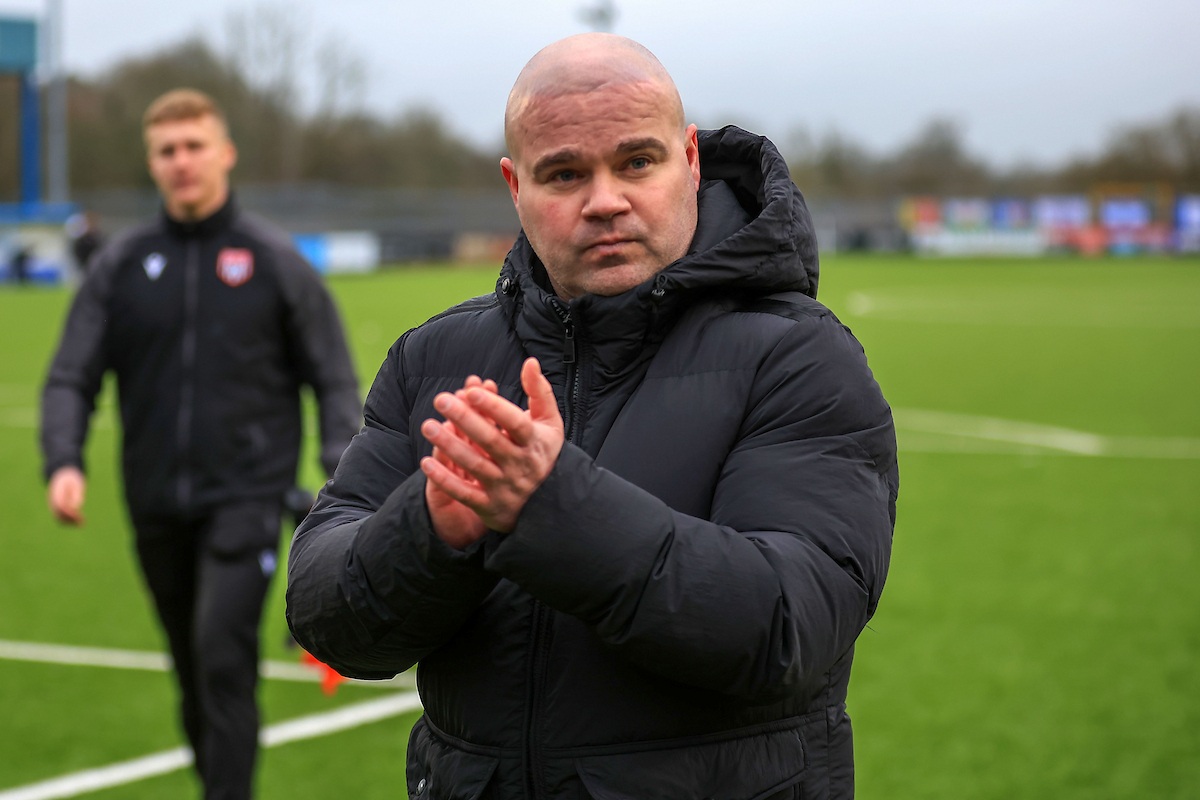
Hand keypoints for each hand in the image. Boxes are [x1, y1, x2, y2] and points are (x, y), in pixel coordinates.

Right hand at [48, 466, 86, 525]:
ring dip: (68, 522)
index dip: (70, 513)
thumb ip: (76, 492)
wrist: (62, 474)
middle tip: (82, 523)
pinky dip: (67, 520)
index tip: (80, 517)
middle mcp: (52, 499)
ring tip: (81, 523)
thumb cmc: (71, 478)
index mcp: (57, 493)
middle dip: (70, 519)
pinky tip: (77, 521)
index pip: (61, 506)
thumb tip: (77, 506)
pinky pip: (59, 516)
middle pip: (58, 513)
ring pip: (58, 517)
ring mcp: (52, 503)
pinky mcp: (55, 506)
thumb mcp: (76, 482)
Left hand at [420, 358, 563, 533]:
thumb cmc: (541, 451)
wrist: (547, 502)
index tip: (473, 390)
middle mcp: (520, 466)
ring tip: (429, 426)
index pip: (515, 423)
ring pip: (475, 466)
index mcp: (534, 442)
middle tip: (441, 399)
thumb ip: (539, 392)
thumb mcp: (549, 423)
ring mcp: (505, 487)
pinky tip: (426, 462)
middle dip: (465, 419)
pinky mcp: (489, 506)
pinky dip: (445, 479)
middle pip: (491, 441)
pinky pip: (464, 493)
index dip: (495, 407)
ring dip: (450, 446)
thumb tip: (530, 361)